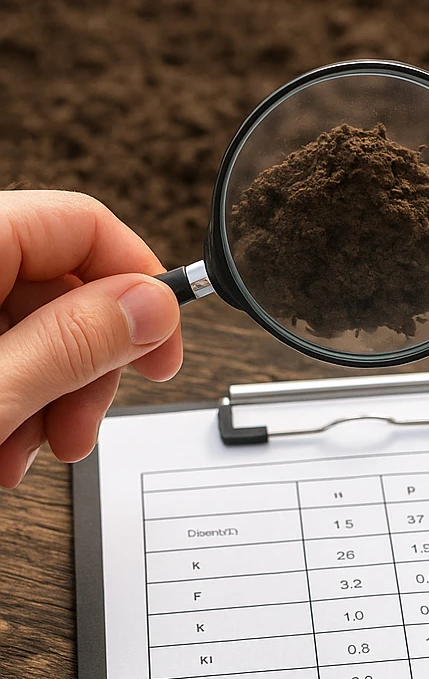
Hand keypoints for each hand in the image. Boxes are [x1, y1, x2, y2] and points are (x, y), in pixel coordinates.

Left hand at [0, 190, 181, 487]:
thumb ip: (74, 342)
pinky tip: (0, 448)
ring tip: (29, 453)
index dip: (138, 284)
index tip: (162, 350)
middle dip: (87, 369)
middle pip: (61, 288)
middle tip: (83, 428)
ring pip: (31, 331)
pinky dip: (12, 405)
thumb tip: (153, 306)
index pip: (82, 225)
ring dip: (52, 401)